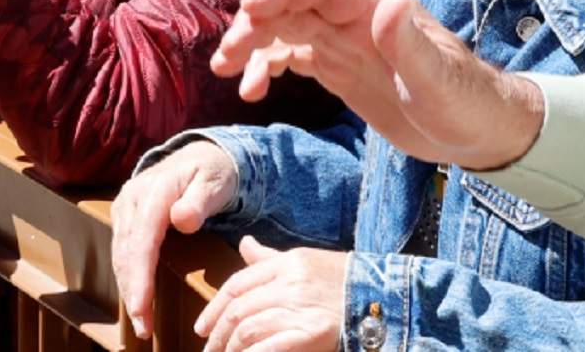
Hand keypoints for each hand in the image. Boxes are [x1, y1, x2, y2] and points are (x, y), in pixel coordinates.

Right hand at [111, 140, 240, 340]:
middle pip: (127, 252)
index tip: (142, 306)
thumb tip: (181, 220)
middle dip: (133, 292)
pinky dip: (128, 278)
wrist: (200, 155)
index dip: (140, 275)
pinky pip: (123, 252)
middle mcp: (133, 198)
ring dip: (128, 290)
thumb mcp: (216, 181)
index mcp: (155, 191)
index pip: (142, 239)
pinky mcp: (125, 217)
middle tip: (144, 326)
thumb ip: (199, 201)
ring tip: (141, 322)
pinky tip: (136, 300)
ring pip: (121, 255)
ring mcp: (126, 207)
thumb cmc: (213, 171)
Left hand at [192, 237, 343, 351]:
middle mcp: (290, 283)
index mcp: (287, 264)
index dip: (214, 307)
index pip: (237, 284)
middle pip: (239, 309)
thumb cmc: (342, 281)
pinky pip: (269, 345)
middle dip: (218, 333)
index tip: (202, 327)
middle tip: (208, 350)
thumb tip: (244, 244)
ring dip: (231, 348)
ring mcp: (300, 308)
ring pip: (249, 328)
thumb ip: (270, 258)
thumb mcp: (305, 261)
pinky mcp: (311, 332)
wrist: (382, 299)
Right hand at [211, 0, 544, 171]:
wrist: (483, 131)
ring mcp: (348, 45)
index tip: (248, 10)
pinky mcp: (343, 71)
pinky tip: (252, 90)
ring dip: (255, 45)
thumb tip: (389, 3)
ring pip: (289, 31)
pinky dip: (269, 68)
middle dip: (257, 24)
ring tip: (225, 69)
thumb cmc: (468, 102)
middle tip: (226, 55)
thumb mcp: (439, 80)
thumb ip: (411, 45)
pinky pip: (296, 59)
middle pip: (296, 8)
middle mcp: (358, 21)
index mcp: (379, 11)